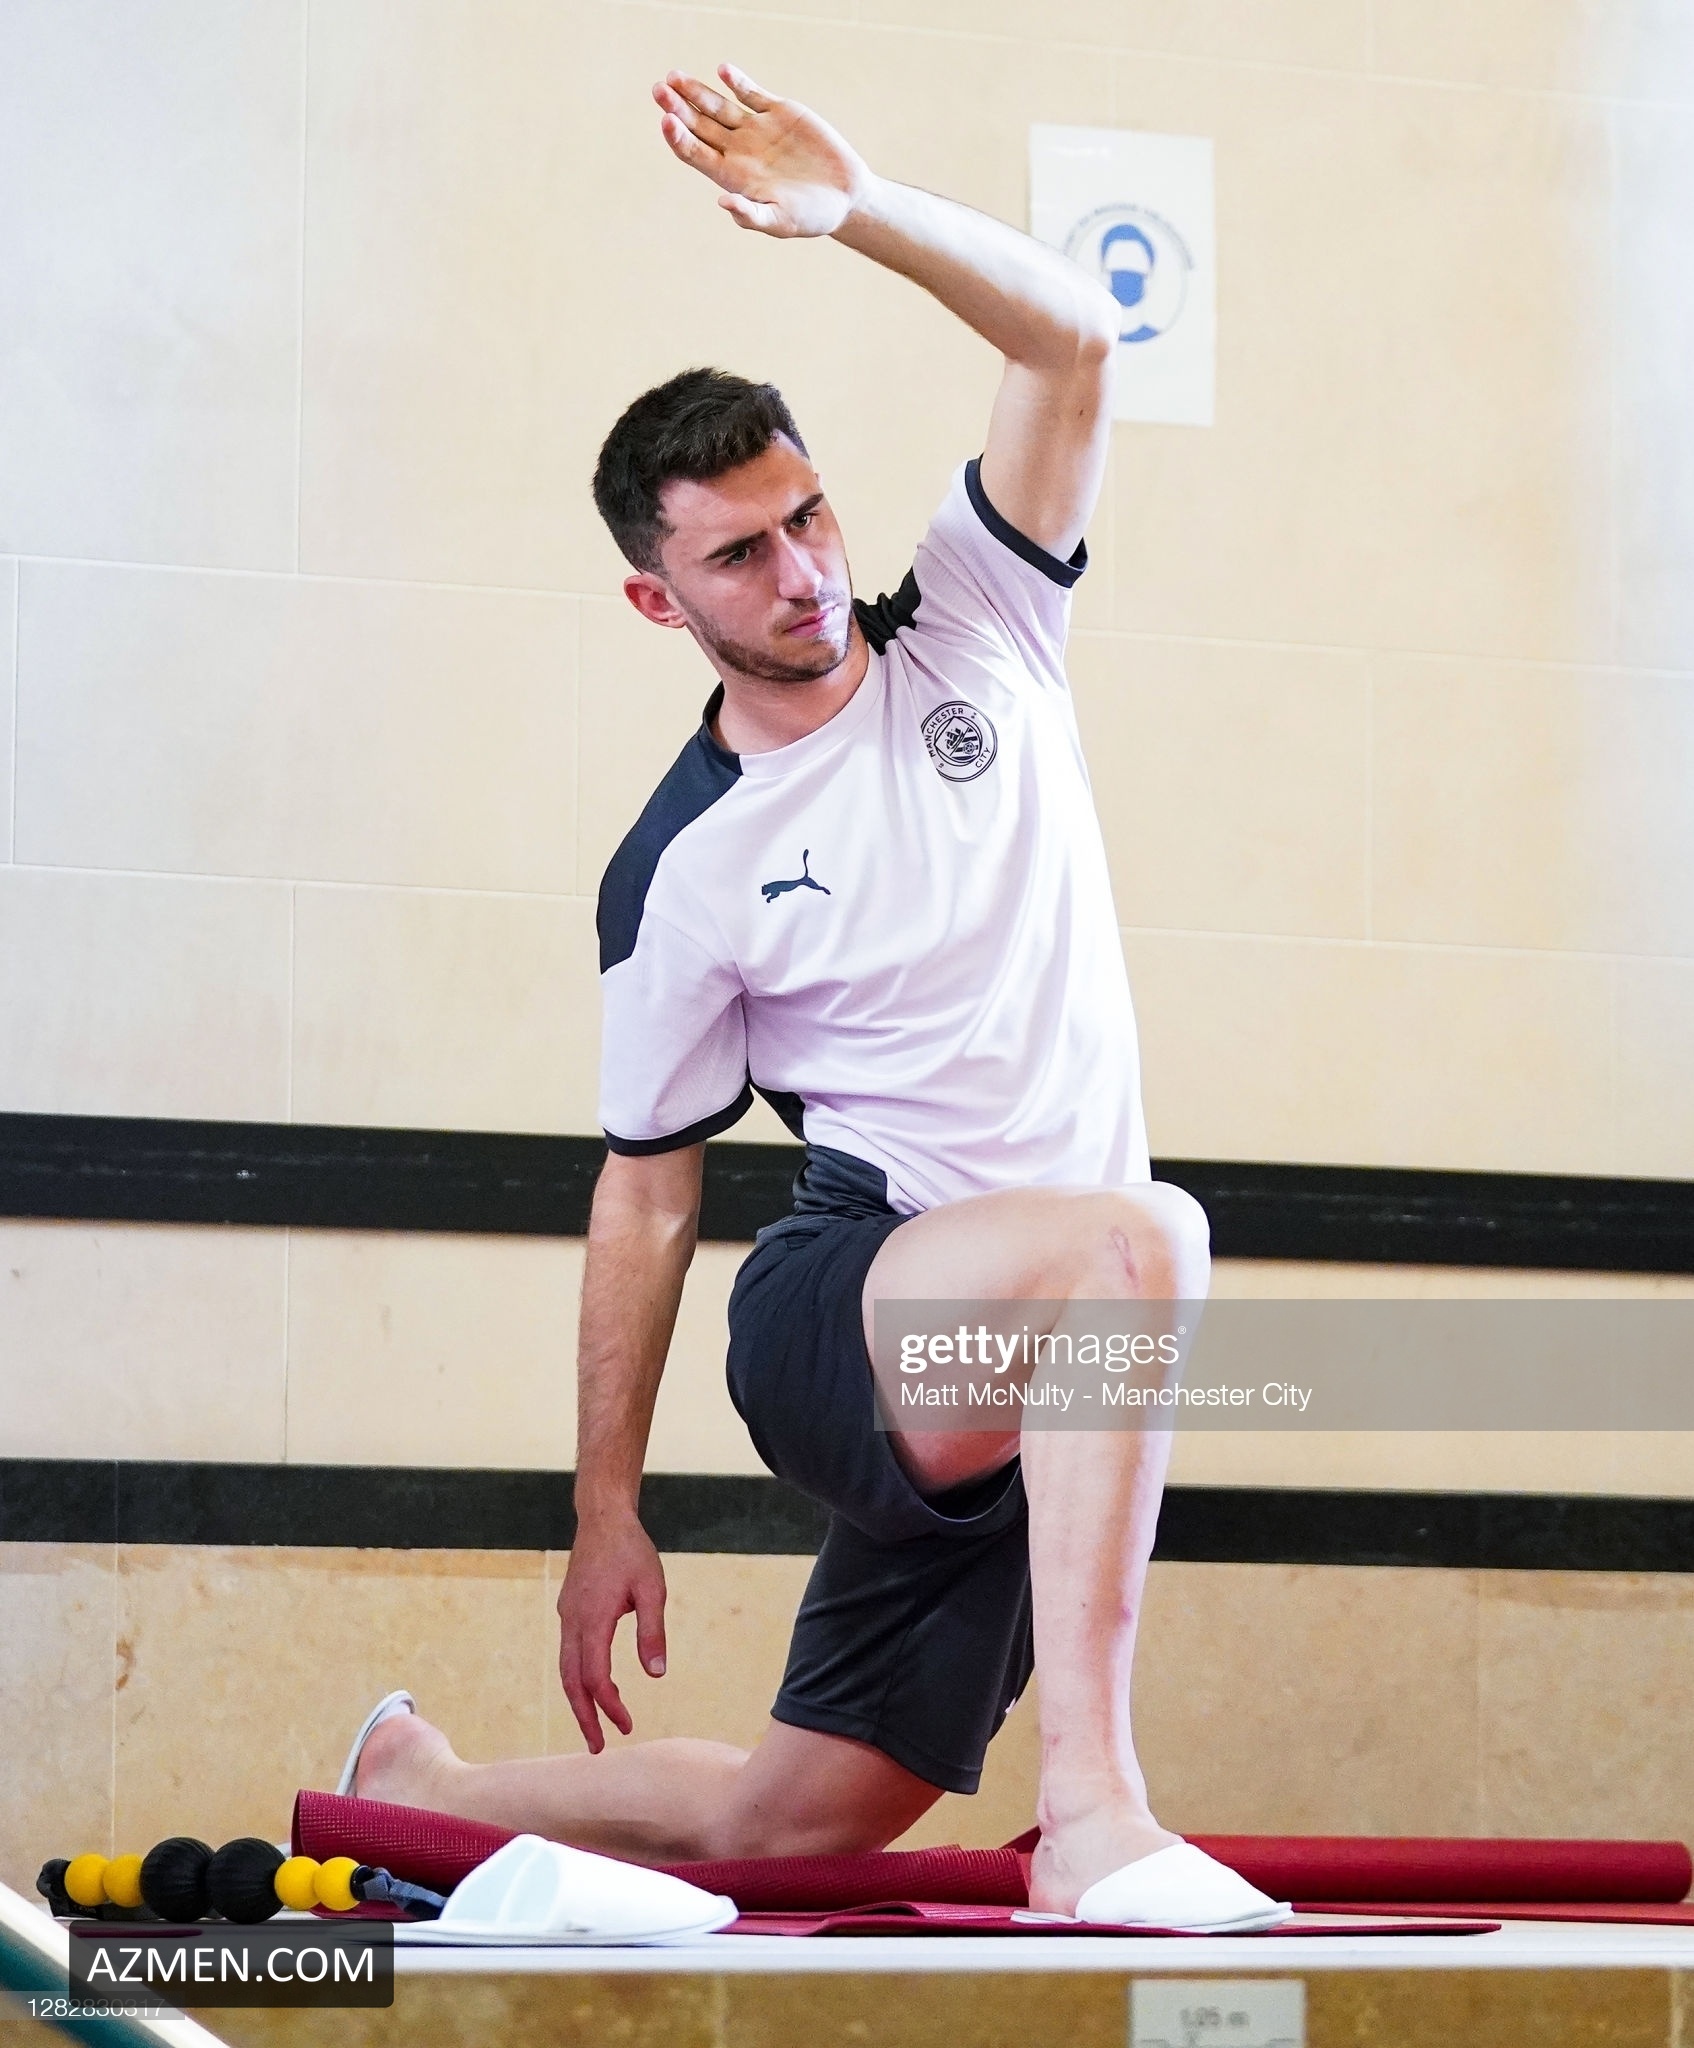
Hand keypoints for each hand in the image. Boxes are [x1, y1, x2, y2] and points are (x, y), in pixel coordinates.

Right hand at [556, 1513, 667, 1750]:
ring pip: (565, 1669)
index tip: (627, 1725)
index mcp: (593, 1620)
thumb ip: (652, 1632)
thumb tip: (657, 1675)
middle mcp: (573, 1622)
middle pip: (571, 1682)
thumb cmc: (632, 1551)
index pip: (596, 1677)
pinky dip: (578, 1676)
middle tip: (598, 1748)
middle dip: (584, 1717)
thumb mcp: (652, 1589)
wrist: (603, 1517)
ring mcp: (566, 1616)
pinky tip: (595, 1683)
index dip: (610, 1706)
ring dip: (578, 1700)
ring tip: (594, 1725)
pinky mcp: (568, 1609)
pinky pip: (568, 1652)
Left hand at [652, 63, 869, 237]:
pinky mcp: (778, 111)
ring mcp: (757, 129)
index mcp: (733, 176)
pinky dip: (737, 82)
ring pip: (718, 106)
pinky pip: (751, 93)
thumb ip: (751, 215)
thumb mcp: (781, 222)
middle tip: (658, 90)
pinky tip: (723, 72)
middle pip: (699, 126)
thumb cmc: (811, 217)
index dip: (679, 138)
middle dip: (678, 108)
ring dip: (697, 91)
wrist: (845, 196)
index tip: (667, 121)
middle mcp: (739, 150)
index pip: (696, 154)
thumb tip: (723, 203)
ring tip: (674, 77)